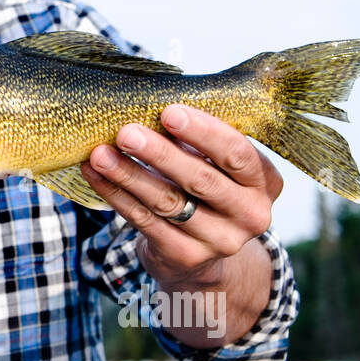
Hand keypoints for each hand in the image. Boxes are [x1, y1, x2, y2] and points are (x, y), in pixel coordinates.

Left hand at [80, 103, 283, 288]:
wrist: (205, 255)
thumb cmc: (205, 189)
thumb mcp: (216, 165)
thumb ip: (197, 140)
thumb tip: (148, 104)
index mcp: (263, 181)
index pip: (237, 153)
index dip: (203, 132)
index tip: (168, 112)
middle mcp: (249, 214)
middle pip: (201, 180)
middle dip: (160, 154)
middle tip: (126, 132)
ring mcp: (219, 240)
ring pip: (167, 202)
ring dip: (129, 175)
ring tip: (100, 153)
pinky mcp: (185, 256)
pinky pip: (145, 221)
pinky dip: (116, 195)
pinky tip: (96, 174)